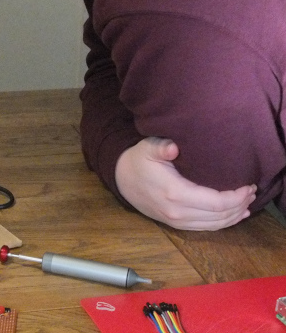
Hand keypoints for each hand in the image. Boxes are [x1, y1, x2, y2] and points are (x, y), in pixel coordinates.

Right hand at [115, 137, 255, 230]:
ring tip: (247, 201)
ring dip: (235, 215)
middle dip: (240, 205)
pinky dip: (224, 223)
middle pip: (220, 216)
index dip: (236, 197)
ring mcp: (177, 221)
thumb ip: (161, 147)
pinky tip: (235, 215)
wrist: (122, 179)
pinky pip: (207, 228)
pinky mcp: (176, 224)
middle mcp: (178, 212)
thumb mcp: (148, 148)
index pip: (216, 203)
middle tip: (252, 191)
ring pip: (215, 225)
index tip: (248, 185)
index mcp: (175, 193)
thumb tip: (173, 147)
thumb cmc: (138, 161)